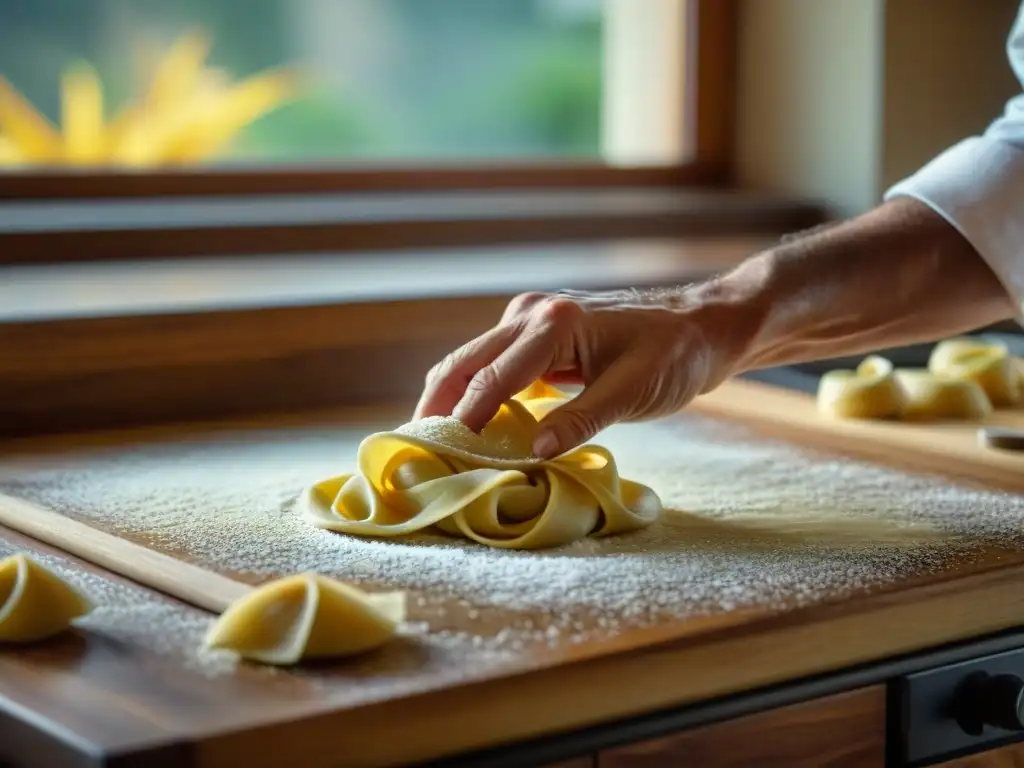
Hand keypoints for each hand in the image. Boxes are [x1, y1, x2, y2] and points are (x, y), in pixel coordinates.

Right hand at [413, 285, 751, 458]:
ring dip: (448, 399)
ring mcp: (530, 318)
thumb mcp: (632, 392)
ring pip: (471, 360)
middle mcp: (531, 312)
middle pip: (463, 362)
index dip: (464, 418)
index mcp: (554, 322)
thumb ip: (581, 420)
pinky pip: (492, 363)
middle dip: (435, 406)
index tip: (439, 455)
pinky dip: (472, 392)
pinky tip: (464, 424)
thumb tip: (533, 455)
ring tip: (427, 441)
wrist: (699, 328)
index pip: (492, 376)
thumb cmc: (674, 357)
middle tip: (412, 450)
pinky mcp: (536, 332)